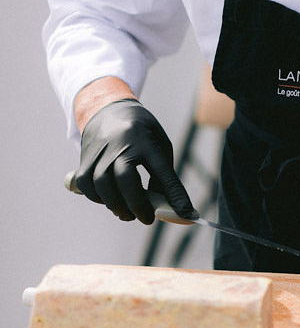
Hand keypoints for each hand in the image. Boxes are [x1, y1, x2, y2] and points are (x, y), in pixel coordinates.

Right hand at [74, 99, 194, 223]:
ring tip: (128, 214)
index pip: (163, 172)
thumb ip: (163, 176)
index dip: (175, 195)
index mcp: (146, 141)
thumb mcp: (159, 146)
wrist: (108, 109)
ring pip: (102, 185)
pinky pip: (86, 184)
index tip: (187, 214)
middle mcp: (121, 144)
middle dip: (137, 205)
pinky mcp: (84, 157)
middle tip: (147, 219)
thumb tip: (166, 208)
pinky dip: (97, 198)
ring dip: (116, 206)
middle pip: (126, 179)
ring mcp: (100, 150)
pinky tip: (110, 201)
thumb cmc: (141, 134)